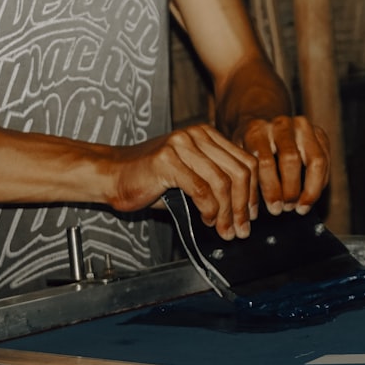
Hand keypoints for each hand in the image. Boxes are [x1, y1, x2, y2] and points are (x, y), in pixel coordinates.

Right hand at [110, 124, 257, 239]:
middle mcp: (196, 135)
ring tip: (224, 230)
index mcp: (207, 135)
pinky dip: (209, 209)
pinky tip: (206, 219)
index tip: (252, 215)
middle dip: (243, 206)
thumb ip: (215, 186)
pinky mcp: (166, 160)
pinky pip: (201, 189)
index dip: (254, 192)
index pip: (246, 162)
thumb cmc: (148, 179)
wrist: (111, 175)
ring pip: (222, 183)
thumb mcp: (190, 177)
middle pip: (239, 172)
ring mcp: (181, 145)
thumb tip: (242, 212)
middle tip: (242, 229)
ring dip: (227, 213)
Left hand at [234, 115, 329, 215]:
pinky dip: (320, 182)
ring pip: (315, 160)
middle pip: (291, 160)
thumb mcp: (241, 162)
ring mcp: (302, 126)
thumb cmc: (249, 151)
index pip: (266, 163)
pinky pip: (326, 160)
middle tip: (287, 208)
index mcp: (256, 130)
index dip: (272, 190)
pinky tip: (311, 196)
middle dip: (291, 190)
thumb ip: (246, 182)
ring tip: (302, 207)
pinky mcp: (319, 133)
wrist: (262, 126)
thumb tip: (251, 214)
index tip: (274, 209)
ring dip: (311, 189)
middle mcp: (280, 124)